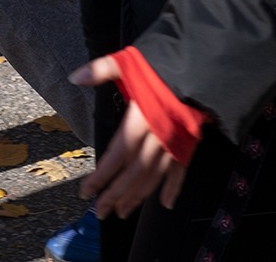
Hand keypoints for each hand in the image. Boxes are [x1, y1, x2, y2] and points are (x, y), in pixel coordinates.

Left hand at [71, 57, 187, 218]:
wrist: (201, 68)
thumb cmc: (161, 66)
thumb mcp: (127, 62)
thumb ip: (101, 70)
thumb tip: (74, 77)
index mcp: (141, 119)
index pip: (117, 155)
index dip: (101, 176)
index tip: (86, 192)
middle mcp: (157, 137)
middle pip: (134, 173)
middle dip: (116, 194)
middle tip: (101, 212)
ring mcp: (174, 144)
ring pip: (154, 176)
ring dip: (137, 196)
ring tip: (122, 212)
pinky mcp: (188, 145)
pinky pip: (180, 172)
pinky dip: (173, 188)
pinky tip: (166, 204)